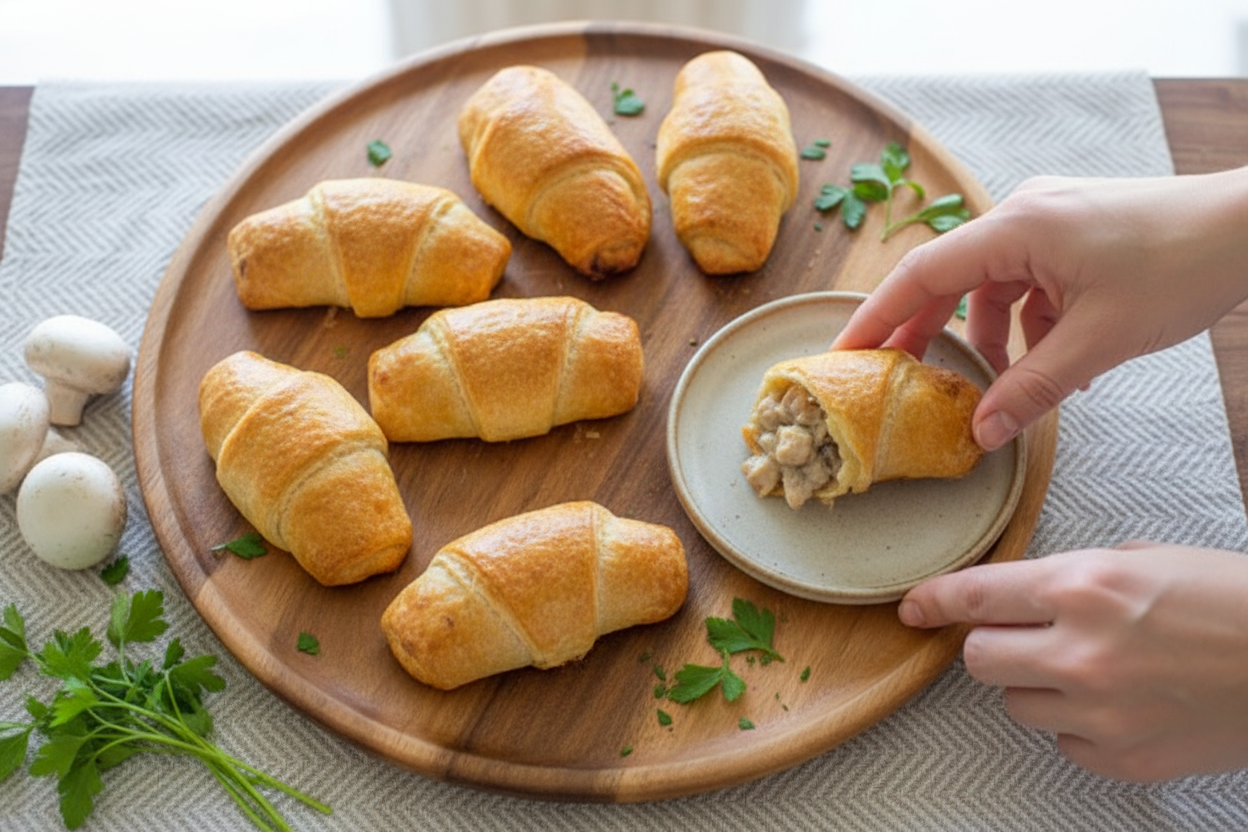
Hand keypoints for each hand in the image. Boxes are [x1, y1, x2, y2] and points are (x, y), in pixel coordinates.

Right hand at [833, 167, 1247, 450]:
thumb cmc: (1182, 265)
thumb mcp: (1098, 341)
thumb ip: (1032, 389)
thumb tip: (980, 434)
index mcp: (1016, 228)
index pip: (921, 274)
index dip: (876, 317)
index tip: (844, 355)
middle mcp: (1021, 215)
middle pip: (947, 279)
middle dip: (924, 334)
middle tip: (897, 383)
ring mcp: (1046, 221)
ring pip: (990, 286)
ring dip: (987, 338)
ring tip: (997, 387)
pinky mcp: (1069, 232)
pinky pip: (1025, 283)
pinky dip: (1026, 324)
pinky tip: (1050, 361)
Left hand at [899, 542, 1247, 780]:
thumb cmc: (1230, 602)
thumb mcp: (1144, 559)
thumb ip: (1071, 576)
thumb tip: (1019, 594)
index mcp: (1085, 587)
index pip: (975, 595)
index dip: (933, 600)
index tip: (912, 607)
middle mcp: (1082, 651)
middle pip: (978, 658)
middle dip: (992, 644)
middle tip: (1024, 637)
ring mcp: (1101, 711)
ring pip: (1015, 703)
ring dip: (1034, 685)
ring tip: (1091, 668)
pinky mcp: (1123, 757)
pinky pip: (1062, 740)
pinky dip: (1077, 722)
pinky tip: (1119, 702)